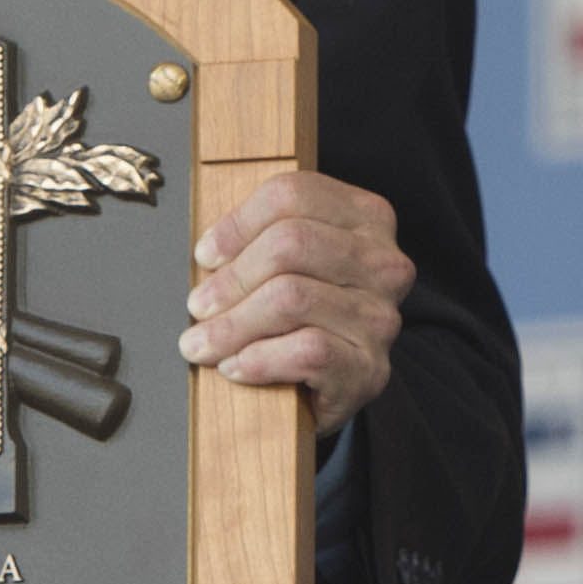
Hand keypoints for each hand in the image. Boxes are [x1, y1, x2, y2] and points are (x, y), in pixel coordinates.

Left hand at [181, 170, 410, 432]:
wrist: (333, 388)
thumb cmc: (302, 317)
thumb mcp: (288, 264)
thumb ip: (258, 242)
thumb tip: (209, 252)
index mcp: (366, 217)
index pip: (292, 195)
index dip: (237, 224)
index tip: (205, 256)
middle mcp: (384, 262)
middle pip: (290, 243)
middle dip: (231, 278)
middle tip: (198, 306)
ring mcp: (381, 316)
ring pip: (292, 298)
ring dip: (233, 325)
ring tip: (204, 344)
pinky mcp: (370, 367)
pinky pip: (307, 351)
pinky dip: (259, 359)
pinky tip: (236, 367)